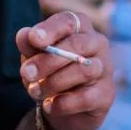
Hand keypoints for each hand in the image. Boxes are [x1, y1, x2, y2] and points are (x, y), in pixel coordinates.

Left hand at [16, 10, 114, 129]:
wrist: (62, 107)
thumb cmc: (48, 71)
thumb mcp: (34, 56)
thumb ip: (29, 45)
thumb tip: (24, 35)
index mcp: (79, 27)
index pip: (68, 21)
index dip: (51, 29)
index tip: (34, 39)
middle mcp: (97, 44)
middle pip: (77, 45)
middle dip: (48, 60)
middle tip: (26, 73)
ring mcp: (105, 69)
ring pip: (83, 70)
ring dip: (53, 82)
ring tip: (33, 91)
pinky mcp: (106, 95)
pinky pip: (86, 97)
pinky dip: (63, 103)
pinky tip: (48, 106)